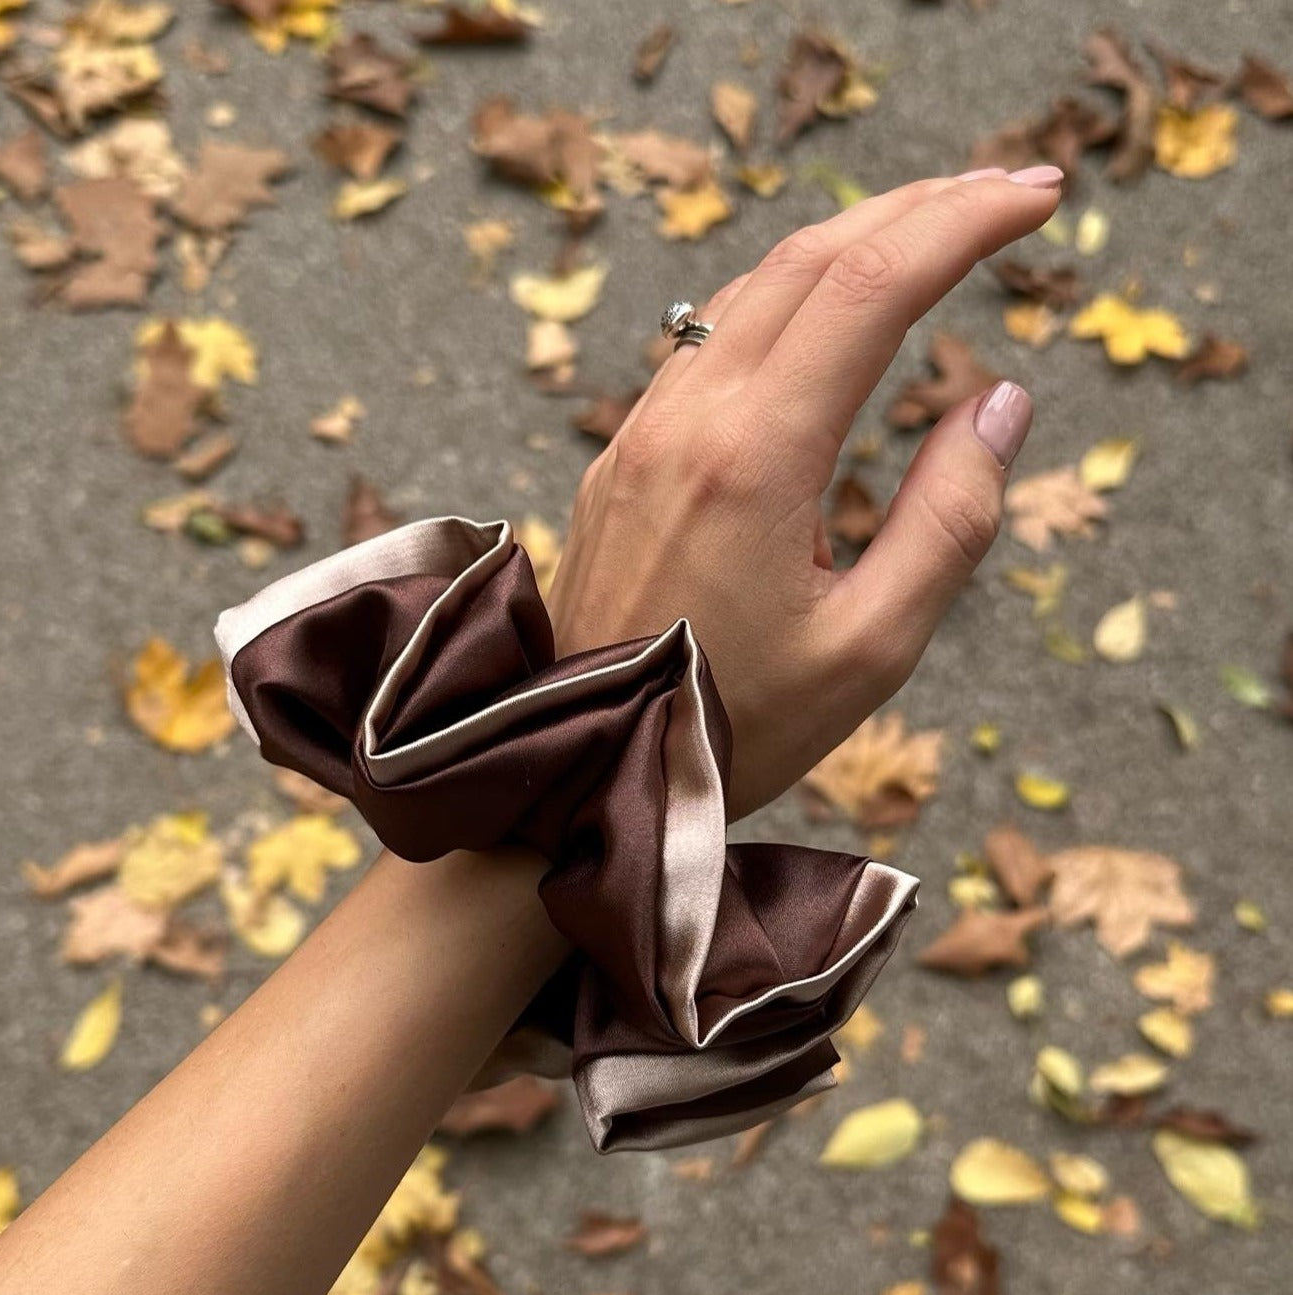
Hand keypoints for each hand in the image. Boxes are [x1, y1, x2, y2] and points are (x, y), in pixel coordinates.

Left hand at [546, 166, 1060, 818]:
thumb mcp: (871, 648)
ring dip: (847, 242)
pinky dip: (783, 296)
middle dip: (916, 208)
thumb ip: (950, 520)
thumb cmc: (732, 727)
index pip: (869, 288)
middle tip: (1007, 194)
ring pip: (749, 289)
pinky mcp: (621, 458)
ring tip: (931, 228)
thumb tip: (999, 401)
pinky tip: (825, 309)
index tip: (1041, 199)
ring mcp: (640, 434)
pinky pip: (706, 341)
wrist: (583, 770)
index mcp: (753, 461)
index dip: (963, 224)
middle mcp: (686, 423)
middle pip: (808, 261)